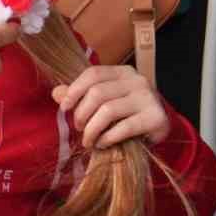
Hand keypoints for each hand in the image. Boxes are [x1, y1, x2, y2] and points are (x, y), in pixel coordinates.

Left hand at [51, 64, 168, 149]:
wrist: (159, 128)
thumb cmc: (127, 113)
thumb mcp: (105, 100)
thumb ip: (81, 95)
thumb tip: (56, 93)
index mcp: (123, 72)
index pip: (93, 74)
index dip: (74, 90)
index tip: (64, 108)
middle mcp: (137, 81)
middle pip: (98, 93)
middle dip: (82, 113)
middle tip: (78, 128)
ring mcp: (148, 98)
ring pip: (108, 111)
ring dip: (92, 129)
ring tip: (88, 140)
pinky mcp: (155, 118)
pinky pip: (123, 128)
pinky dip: (107, 138)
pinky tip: (101, 143)